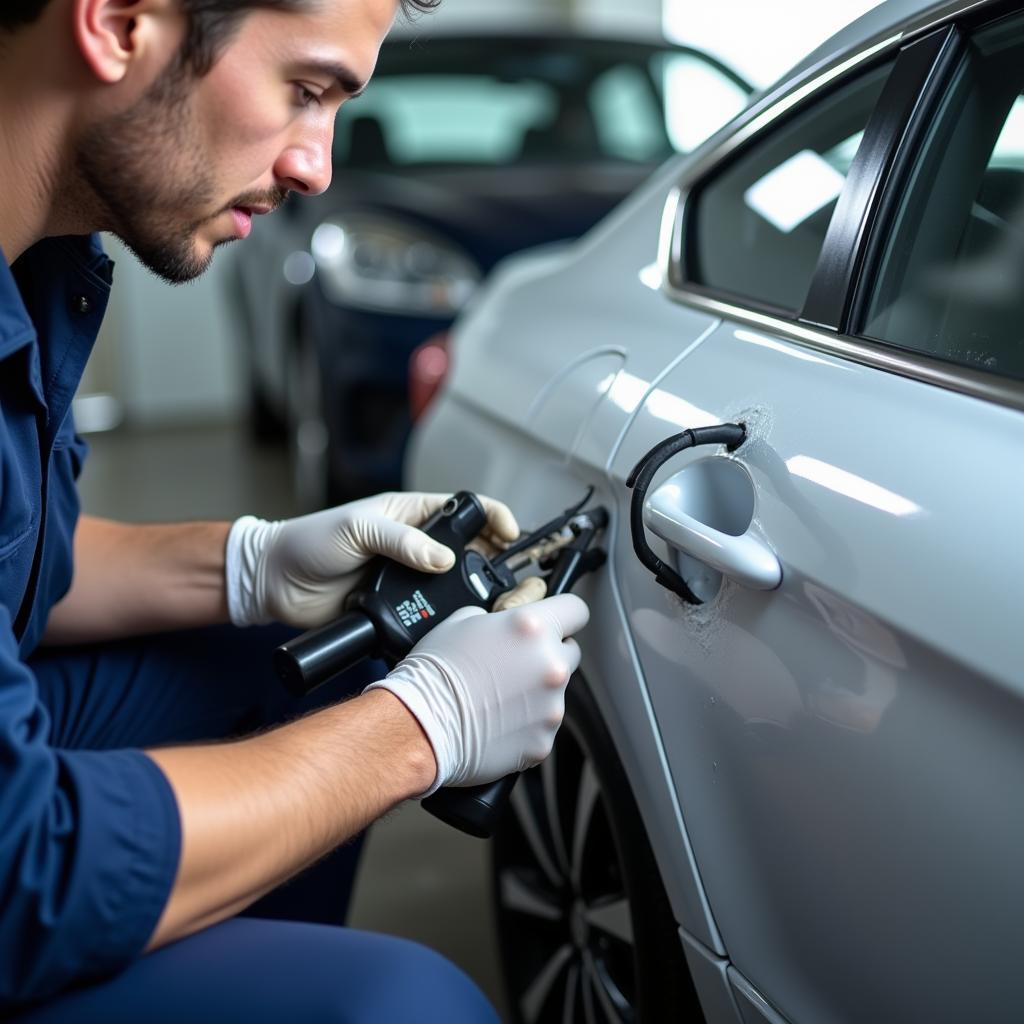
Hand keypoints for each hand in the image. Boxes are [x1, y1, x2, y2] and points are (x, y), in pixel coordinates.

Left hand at [226, 492, 517, 627]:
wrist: (275, 583)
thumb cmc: (309, 541)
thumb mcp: (356, 529)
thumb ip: (401, 541)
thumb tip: (444, 558)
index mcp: (413, 516)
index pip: (468, 510)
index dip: (495, 519)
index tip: (511, 535)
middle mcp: (419, 548)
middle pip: (474, 552)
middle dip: (499, 562)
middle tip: (512, 580)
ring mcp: (411, 581)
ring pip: (459, 588)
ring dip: (478, 596)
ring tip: (495, 608)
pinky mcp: (399, 611)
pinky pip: (433, 617)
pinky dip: (449, 624)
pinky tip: (460, 629)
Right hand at [365, 593, 589, 794]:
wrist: (418, 724)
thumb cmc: (433, 674)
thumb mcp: (460, 622)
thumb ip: (497, 619)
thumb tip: (504, 623)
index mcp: (532, 629)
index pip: (576, 610)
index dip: (564, 613)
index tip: (559, 621)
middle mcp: (549, 665)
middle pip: (570, 651)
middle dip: (548, 654)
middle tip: (516, 663)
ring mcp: (550, 706)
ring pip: (555, 692)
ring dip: (535, 692)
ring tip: (497, 697)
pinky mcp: (542, 741)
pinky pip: (542, 726)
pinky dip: (525, 724)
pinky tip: (497, 721)